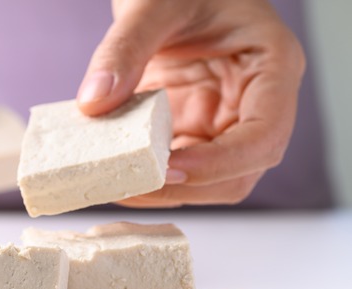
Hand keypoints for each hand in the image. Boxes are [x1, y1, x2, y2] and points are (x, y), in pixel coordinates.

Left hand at [77, 0, 304, 206]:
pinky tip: (108, 171)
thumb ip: (124, 48)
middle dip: (183, 187)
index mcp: (271, 68)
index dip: (220, 163)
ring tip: (109, 183)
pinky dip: (143, 177)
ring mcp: (222, 122)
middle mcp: (253, 105)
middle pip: (237, 174)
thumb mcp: (154, 4)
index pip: (264, 137)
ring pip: (204, 182)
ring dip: (159, 191)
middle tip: (126, 185)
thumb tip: (94, 102)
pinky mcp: (190, 130)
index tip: (169, 168)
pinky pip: (173, 169)